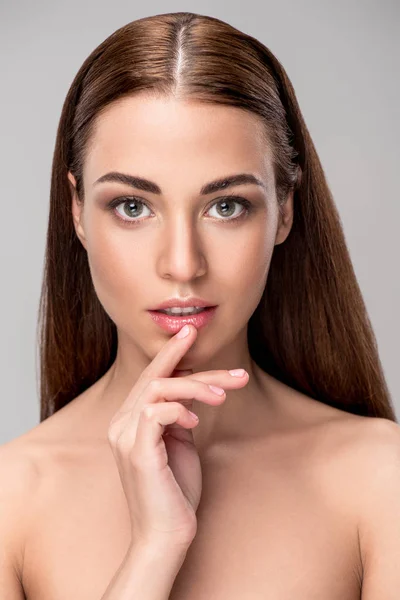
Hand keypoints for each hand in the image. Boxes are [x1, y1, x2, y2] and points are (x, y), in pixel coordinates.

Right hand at [107, 324, 248, 548]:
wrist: (166, 535)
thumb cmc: (175, 491)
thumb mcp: (180, 443)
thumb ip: (179, 416)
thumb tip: (192, 393)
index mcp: (131, 420)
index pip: (150, 376)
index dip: (170, 352)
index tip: (191, 332)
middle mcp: (121, 423)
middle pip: (157, 376)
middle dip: (192, 362)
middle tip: (231, 368)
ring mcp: (125, 436)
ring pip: (157, 387)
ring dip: (196, 385)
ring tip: (224, 395)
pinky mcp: (137, 450)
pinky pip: (155, 411)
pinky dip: (180, 409)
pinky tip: (195, 421)